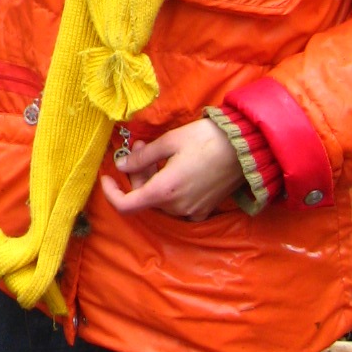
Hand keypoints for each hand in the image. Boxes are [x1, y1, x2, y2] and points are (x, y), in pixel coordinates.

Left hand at [98, 117, 241, 221]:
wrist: (245, 149)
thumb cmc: (205, 140)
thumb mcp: (169, 142)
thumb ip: (141, 157)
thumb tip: (120, 165)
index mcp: (165, 190)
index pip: (126, 205)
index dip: (111, 193)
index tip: (106, 177)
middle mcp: (177, 207)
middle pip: (144, 197)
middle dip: (136, 172)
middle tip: (140, 146)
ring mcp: (192, 211)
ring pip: (159, 200)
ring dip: (152, 178)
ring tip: (155, 152)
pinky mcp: (204, 210)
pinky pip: (177, 205)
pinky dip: (168, 189)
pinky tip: (172, 168)